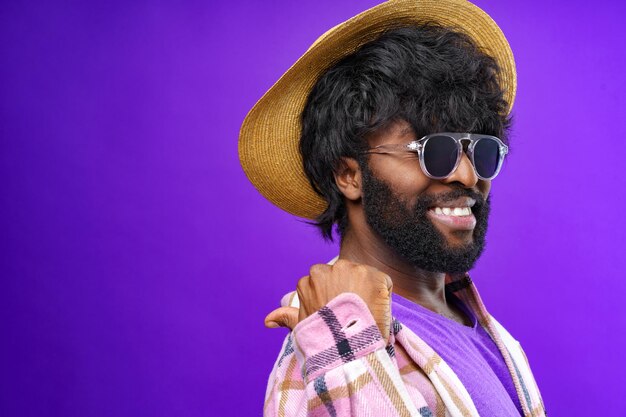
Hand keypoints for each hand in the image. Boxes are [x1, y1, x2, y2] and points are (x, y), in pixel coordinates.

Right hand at [265, 260, 392, 340]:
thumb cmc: (323, 338)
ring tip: (365, 312)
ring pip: (362, 276)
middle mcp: (328, 269)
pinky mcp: (374, 276)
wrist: (346, 348)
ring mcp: (352, 270)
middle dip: (348, 289)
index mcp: (309, 280)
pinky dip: (383, 294)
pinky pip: (383, 282)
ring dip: (366, 289)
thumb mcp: (302, 327)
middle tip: (352, 313)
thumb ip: (286, 318)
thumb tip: (268, 320)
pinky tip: (377, 309)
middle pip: (343, 275)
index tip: (337, 313)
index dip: (334, 298)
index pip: (326, 282)